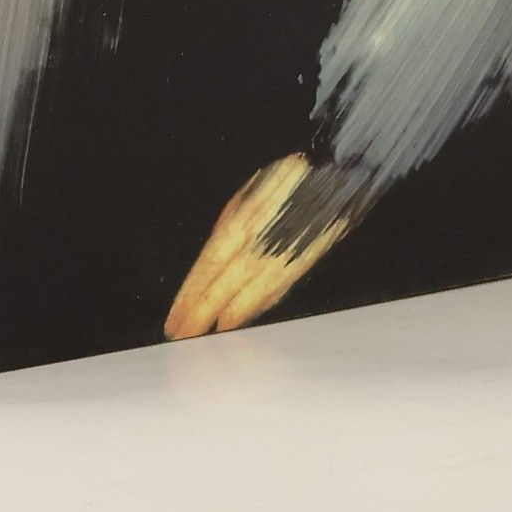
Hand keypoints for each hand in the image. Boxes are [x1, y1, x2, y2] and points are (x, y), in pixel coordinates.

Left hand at [164, 154, 352, 338]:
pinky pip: (272, 295)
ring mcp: (281, 259)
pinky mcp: (300, 267)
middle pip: (221, 288)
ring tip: (204, 337)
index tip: (174, 319)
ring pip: (247, 299)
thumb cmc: (289, 177)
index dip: (189, 296)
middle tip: (180, 336)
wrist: (336, 175)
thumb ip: (228, 221)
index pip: (207, 267)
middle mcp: (259, 245)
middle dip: (199, 315)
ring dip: (224, 321)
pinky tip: (238, 321)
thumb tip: (211, 253)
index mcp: (242, 222)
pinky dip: (253, 311)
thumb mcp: (249, 190)